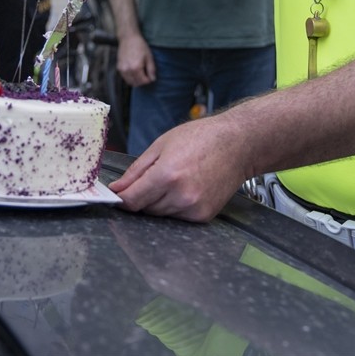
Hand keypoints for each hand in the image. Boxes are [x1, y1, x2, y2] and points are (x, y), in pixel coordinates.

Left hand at [109, 116, 247, 221]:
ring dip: (159, 201)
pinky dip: (175, 206)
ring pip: (160, 214)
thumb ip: (136, 171)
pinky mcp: (203, 216)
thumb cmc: (202, 138)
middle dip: (142, 196)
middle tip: (155, 176)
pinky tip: (186, 187)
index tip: (117, 194)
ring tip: (175, 178)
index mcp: (167, 174)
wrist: (237, 144)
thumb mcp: (161, 145)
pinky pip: (177, 217)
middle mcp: (181, 195)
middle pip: (145, 208)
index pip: (132, 200)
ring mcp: (194, 208)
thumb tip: (118, 188)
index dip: (121, 198)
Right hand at [116, 32, 154, 87]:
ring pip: (130, 82)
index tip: (150, 76)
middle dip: (142, 82)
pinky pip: (125, 78)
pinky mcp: (118, 68)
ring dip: (136, 81)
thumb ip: (151, 69)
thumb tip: (153, 79)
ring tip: (140, 74)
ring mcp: (122, 70)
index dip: (148, 80)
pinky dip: (130, 78)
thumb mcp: (149, 57)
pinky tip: (134, 72)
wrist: (128, 38)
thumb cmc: (140, 46)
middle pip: (136, 83)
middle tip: (146, 75)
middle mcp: (128, 70)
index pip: (143, 81)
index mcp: (136, 68)